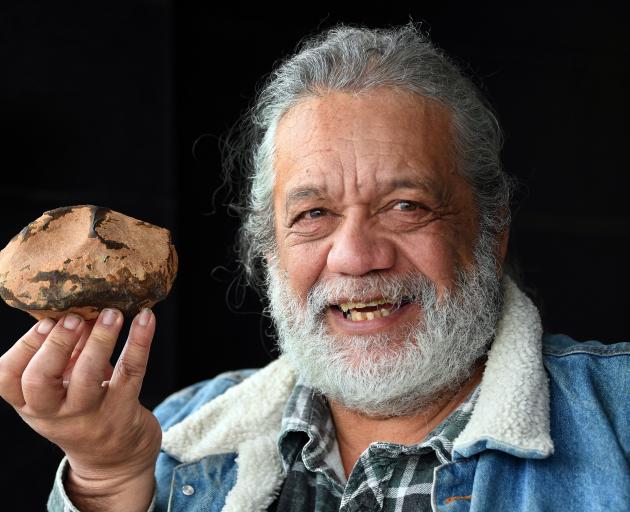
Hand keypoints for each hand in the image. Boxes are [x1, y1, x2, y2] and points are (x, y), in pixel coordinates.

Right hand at [0, 308, 160, 509]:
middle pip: (40, 382)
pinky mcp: (123, 411)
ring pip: (87, 377)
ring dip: (100, 340)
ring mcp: (89, 415)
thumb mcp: (62, 387)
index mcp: (31, 404)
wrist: (116, 459)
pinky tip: (146, 318)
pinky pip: (130, 373)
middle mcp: (54, 414)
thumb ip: (65, 353)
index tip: (45, 322)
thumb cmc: (84, 409)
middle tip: (74, 318)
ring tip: (112, 313)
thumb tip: (78, 307)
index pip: (7, 379)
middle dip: (55, 345)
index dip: (23, 347)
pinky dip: (139, 342)